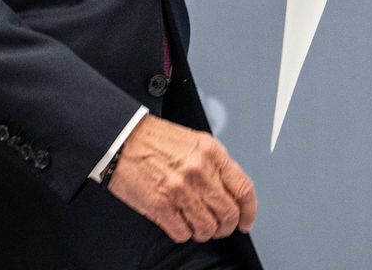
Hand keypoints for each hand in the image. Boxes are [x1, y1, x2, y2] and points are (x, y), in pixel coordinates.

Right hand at [107, 114, 256, 242]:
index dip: (249, 211)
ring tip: (196, 225)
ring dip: (204, 232)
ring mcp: (180, 189)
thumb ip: (216, 165)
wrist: (122, 138)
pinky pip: (182, 233)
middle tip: (219, 227)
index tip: (245, 221)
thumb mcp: (195, 142)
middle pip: (228, 214)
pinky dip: (183, 233)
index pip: (244, 189)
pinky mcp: (160, 205)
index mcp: (211, 152)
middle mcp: (199, 171)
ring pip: (207, 228)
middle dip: (226, 227)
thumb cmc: (155, 139)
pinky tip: (179, 223)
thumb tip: (231, 192)